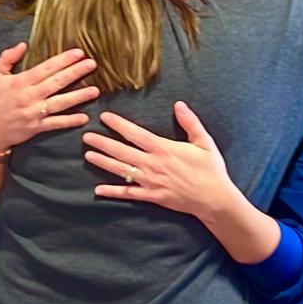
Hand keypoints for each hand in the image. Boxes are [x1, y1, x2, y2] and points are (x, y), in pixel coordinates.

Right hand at [0, 43, 98, 151]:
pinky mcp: (37, 127)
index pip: (46, 68)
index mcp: (21, 81)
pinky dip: (70, 121)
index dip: (63, 60)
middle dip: (75, 72)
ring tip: (95, 90)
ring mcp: (34, 112)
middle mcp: (30, 96)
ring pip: (60, 103)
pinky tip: (84, 117)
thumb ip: (7, 57)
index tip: (78, 53)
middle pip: (57, 82)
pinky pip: (56, 124)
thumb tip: (22, 44)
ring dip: (79, 96)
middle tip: (92, 64)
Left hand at [83, 101, 239, 220]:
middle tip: (86, 136)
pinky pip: (129, 194)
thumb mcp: (204, 142)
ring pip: (121, 171)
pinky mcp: (152, 197)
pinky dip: (113, 192)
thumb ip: (190, 122)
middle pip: (122, 151)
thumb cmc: (211, 169)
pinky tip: (98, 190)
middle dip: (102, 142)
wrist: (215, 199)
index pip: (135, 134)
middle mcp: (153, 164)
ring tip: (88, 155)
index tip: (104, 117)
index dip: (118, 124)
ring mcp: (150, 181)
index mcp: (163, 148)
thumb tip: (179, 104)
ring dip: (103, 162)